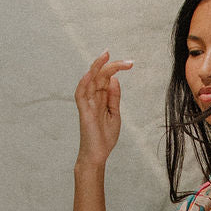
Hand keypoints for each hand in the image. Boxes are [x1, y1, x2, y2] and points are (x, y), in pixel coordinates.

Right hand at [74, 50, 133, 166]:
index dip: (116, 68)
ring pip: (89, 80)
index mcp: (101, 98)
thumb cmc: (105, 138)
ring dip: (96, 67)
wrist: (98, 155)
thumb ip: (114, 97)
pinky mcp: (84, 112)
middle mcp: (93, 98)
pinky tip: (90, 74)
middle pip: (100, 75)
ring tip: (106, 55)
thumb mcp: (115, 114)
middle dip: (112, 65)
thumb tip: (114, 79)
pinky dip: (83, 83)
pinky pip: (80, 94)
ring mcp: (87, 104)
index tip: (130, 63)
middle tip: (129, 62)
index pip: (106, 77)